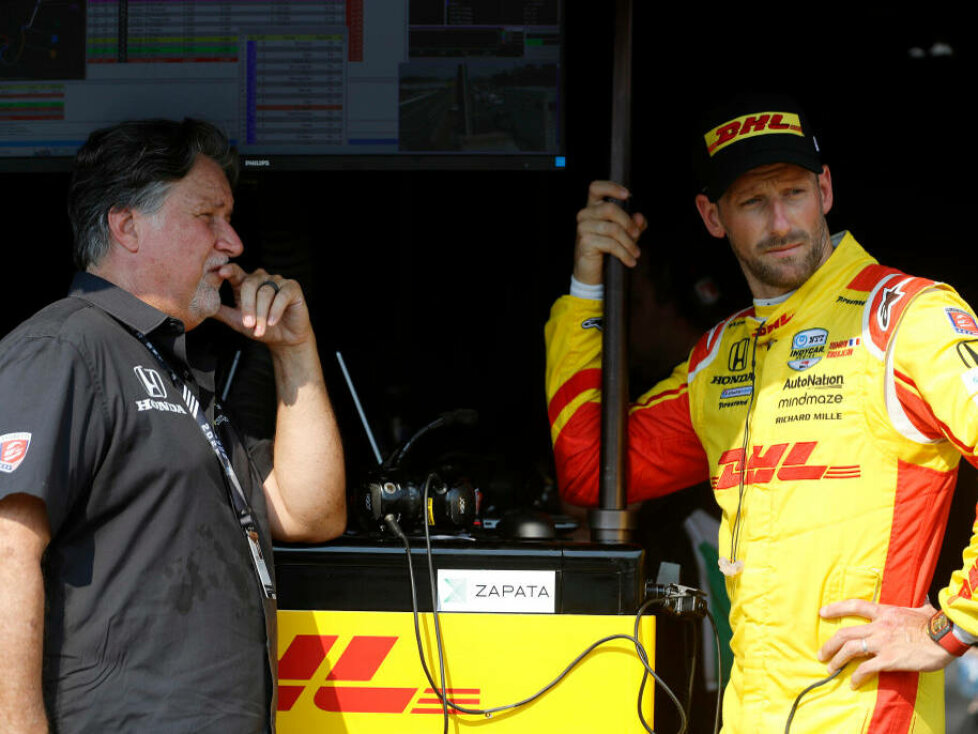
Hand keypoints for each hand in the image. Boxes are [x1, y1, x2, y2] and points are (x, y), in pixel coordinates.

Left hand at [213, 265, 311, 347]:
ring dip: (262, 314)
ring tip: (261, 329)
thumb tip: (199, 307)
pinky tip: (272, 321)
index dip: (229, 270)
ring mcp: (278, 281)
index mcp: (246, 283)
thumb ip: (222, 312)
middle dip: (248, 306)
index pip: (236, 272)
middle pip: (250, 284)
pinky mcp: (292, 288)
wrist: (284, 339)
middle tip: (248, 323)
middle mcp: (262, 278)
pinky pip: (282, 295)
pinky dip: (276, 310)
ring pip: (265, 292)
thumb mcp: (237, 321)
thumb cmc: (261, 327)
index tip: (221, 273)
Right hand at [572, 180, 646, 284]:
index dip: (611, 188)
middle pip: (610, 209)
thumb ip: (634, 224)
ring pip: (613, 229)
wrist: (593, 272)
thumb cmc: (607, 250)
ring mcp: (583, 228)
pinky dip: (623, 253)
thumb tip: (639, 217)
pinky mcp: (585, 242)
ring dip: (629, 243)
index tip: (627, 195)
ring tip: (636, 253)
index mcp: (593, 208)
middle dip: (628, 223)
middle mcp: (585, 215)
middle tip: (637, 235)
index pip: (596, 188)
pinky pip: (610, 244)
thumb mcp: (625, 235)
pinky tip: (630, 260)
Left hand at [817, 599, 953, 686]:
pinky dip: (857, 676)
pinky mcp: (889, 660)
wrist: (945, 638)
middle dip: (830, 644)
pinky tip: (853, 683)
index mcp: (884, 612)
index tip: (822, 613)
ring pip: (850, 650)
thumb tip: (922, 601)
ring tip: (830, 668)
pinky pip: (866, 668)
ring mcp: (882, 643)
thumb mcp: (920, 609)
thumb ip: (915, 605)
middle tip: (821, 653)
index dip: (836, 608)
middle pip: (845, 633)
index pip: (854, 606)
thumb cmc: (935, 624)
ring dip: (837, 659)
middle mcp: (879, 626)